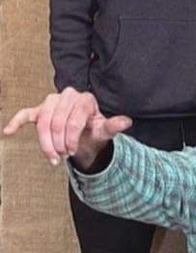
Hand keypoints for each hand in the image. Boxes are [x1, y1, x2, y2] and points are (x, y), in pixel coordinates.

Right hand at [3, 87, 131, 166]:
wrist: (84, 135)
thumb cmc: (94, 131)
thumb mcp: (104, 130)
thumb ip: (113, 125)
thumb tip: (126, 122)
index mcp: (86, 99)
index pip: (73, 121)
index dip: (71, 140)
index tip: (73, 153)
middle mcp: (69, 96)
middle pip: (56, 122)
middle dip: (58, 143)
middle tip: (63, 156)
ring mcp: (53, 102)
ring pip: (42, 122)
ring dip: (45, 142)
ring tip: (52, 156)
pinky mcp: (40, 110)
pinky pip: (27, 114)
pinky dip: (16, 122)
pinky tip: (8, 131)